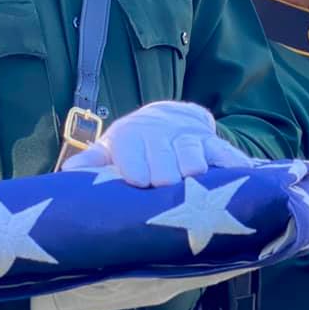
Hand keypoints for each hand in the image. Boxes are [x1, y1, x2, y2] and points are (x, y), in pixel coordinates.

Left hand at [61, 101, 252, 186]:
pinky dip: (234, 170)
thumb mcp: (110, 149)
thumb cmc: (133, 144)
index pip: (135, 162)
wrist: (166, 116)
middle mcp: (162, 137)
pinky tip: (241, 181)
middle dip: (166, 181)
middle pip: (167, 168)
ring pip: (195, 161)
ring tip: (193, 189)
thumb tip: (67, 172)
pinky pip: (227, 156)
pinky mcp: (214, 144)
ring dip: (194, 176)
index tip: (140, 184)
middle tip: (166, 193)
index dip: (138, 174)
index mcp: (132, 139)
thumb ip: (92, 163)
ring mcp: (190, 141)